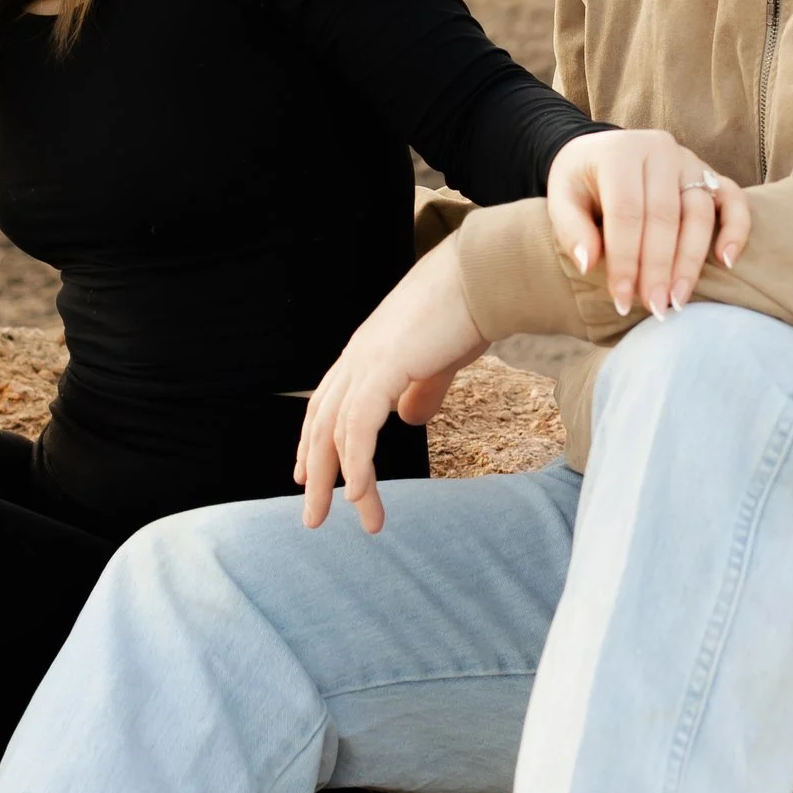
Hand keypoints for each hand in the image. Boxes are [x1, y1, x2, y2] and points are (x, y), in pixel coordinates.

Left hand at [294, 237, 488, 534]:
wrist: (483, 277)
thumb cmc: (467, 312)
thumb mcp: (438, 361)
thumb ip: (421, 389)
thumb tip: (409, 418)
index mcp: (367, 353)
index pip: (327, 405)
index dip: (315, 443)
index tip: (309, 478)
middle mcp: (357, 357)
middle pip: (322, 423)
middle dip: (317, 472)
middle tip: (313, 516)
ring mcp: (367, 361)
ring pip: (336, 431)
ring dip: (338, 479)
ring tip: (348, 514)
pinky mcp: (384, 368)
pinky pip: (358, 426)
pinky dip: (355, 462)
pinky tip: (357, 492)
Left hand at [547, 129, 747, 317]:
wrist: (600, 153)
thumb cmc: (581, 182)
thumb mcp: (561, 198)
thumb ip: (571, 229)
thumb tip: (588, 264)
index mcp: (621, 153)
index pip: (627, 212)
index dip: (626, 260)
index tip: (622, 301)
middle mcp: (660, 150)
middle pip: (665, 215)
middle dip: (659, 268)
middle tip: (655, 308)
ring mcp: (690, 160)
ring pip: (699, 212)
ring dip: (691, 261)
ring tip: (678, 299)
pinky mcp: (711, 173)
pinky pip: (733, 198)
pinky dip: (737, 229)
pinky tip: (727, 261)